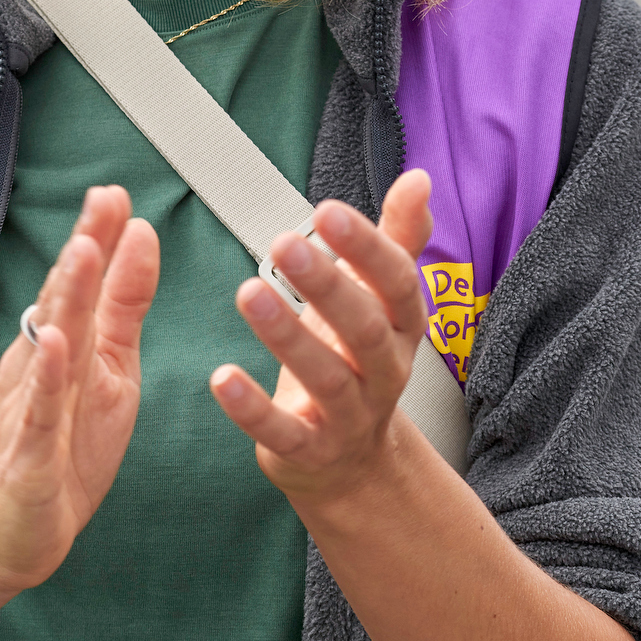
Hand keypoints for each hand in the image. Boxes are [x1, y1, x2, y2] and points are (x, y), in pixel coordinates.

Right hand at [0, 184, 158, 595]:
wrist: (8, 532)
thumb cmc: (61, 448)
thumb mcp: (109, 368)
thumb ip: (123, 304)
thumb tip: (141, 237)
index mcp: (64, 343)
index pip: (81, 281)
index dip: (98, 237)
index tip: (116, 192)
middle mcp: (41, 365)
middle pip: (64, 299)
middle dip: (85, 249)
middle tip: (103, 200)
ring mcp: (31, 406)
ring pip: (50, 343)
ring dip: (67, 297)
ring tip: (84, 251)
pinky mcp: (28, 454)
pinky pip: (37, 410)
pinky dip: (45, 376)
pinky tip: (55, 344)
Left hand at [209, 171, 432, 518]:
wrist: (356, 461)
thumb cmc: (359, 359)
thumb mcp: (382, 299)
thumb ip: (398, 238)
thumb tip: (418, 179)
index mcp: (403, 328)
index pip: (398, 284)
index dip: (367, 248)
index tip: (329, 210)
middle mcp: (384, 372)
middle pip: (365, 329)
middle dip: (328, 285)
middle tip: (286, 242)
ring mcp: (350, 417)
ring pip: (327, 378)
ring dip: (288, 336)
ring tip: (248, 293)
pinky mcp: (310, 451)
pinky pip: (284, 433)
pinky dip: (252, 409)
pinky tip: (223, 378)